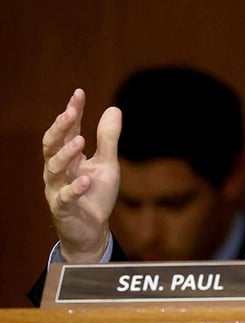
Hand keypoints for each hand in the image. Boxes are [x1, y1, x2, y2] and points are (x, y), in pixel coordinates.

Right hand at [42, 89, 121, 262]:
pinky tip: (85, 179)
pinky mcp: (63, 208)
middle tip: (70, 113)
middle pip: (52, 145)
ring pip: (53, 169)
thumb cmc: (96, 193)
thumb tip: (114, 108)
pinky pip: (64, 197)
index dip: (72, 112)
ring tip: (79, 142)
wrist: (93, 229)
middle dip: (60, 129)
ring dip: (65, 154)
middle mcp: (58, 170)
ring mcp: (57, 189)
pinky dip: (74, 188)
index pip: (68, 130)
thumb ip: (108, 139)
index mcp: (69, 157)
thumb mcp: (107, 163)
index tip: (79, 93)